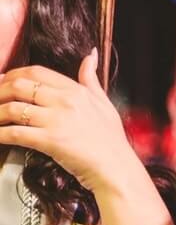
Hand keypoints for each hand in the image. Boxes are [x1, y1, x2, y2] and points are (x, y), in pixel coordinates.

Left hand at [0, 52, 173, 224]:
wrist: (116, 168)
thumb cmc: (111, 140)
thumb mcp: (104, 104)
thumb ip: (91, 80)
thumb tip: (90, 56)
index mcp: (76, 91)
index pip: (37, 72)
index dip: (14, 74)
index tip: (4, 81)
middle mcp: (65, 101)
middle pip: (20, 86)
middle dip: (0, 91)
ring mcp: (57, 120)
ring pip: (13, 108)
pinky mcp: (49, 140)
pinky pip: (15, 133)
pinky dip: (0, 134)